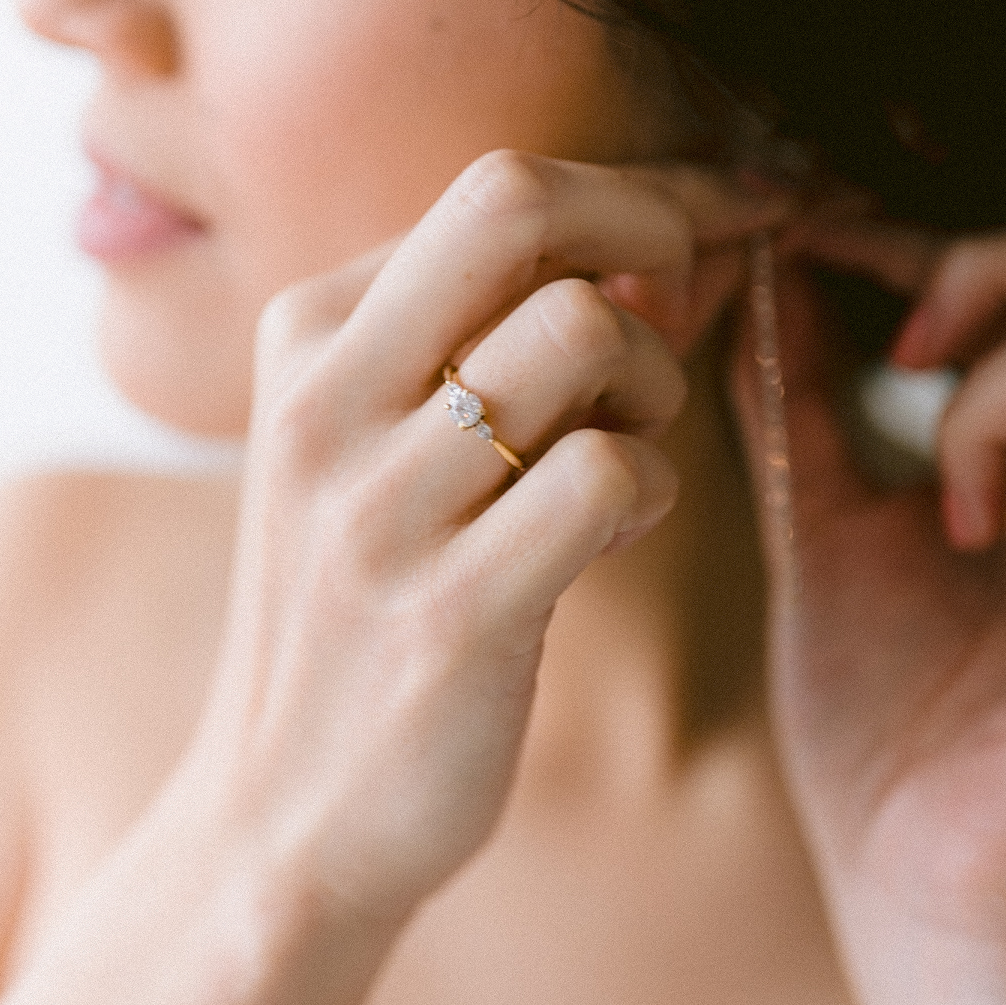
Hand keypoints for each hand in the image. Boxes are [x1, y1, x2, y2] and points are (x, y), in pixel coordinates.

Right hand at [176, 150, 787, 922]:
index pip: (494, 190)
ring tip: (627, 443)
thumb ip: (470, 334)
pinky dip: (649, 485)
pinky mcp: (449, 613)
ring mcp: (380, 508)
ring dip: (653, 379)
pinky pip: (608, 470)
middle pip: (519, 206)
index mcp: (306, 338)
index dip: (640, 190)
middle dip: (654, 218)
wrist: (281, 815)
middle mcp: (326, 402)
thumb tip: (641, 241)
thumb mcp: (370, 443)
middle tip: (692, 289)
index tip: (724, 210)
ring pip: (583, 331)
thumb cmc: (361, 605)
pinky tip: (617, 527)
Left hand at [735, 217, 1005, 1004]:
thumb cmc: (883, 721)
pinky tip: (1003, 564)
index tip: (824, 252)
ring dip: (986, 403)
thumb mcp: (824, 524)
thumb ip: (809, 403)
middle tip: (897, 350)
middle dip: (982, 269)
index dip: (944, 243)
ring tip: (949, 509)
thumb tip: (774, 274)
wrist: (917, 875)